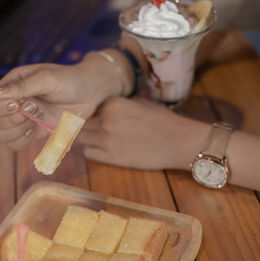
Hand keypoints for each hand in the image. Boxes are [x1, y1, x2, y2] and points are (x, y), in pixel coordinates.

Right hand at [0, 55, 123, 150]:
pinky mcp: (34, 131)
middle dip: (13, 119)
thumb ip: (22, 86)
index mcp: (14, 84)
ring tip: (39, 117)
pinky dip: (23, 141)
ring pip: (3, 134)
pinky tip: (37, 130)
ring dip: (19, 130)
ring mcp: (23, 118)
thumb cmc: (71, 79)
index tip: (18, 105)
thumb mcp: (48, 78)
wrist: (92, 92)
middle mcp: (14, 101)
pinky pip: (16, 144)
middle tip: (36, 109)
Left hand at [78, 97, 210, 169]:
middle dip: (84, 123)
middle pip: (81, 121)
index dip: (92, 110)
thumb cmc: (163, 120)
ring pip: (80, 137)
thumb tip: (106, 104)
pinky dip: (91, 150)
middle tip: (90, 127)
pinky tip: (99, 148)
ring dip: (85, 136)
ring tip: (94, 137)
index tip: (95, 114)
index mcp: (113, 104)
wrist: (179, 142)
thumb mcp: (141, 102)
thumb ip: (120, 103)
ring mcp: (106, 140)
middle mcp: (106, 120)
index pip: (90, 105)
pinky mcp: (110, 158)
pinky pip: (88, 153)